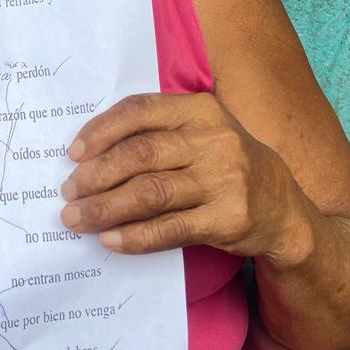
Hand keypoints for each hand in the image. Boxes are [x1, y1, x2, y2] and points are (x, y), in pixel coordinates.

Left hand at [59, 92, 312, 265]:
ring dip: (106, 207)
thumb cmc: (223, 165)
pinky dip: (134, 236)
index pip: (140, 110)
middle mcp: (214, 141)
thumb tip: (88, 154)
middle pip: (140, 154)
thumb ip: (156, 133)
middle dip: (96, 174)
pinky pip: (171, 229)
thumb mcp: (200, 133)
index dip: (102, 130)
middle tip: (67, 191)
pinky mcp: (228, 219)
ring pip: (151, 193)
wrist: (282, 207)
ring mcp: (224, 181)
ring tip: (77, 218)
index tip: (73, 152)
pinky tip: (109, 240)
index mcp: (200, 110)